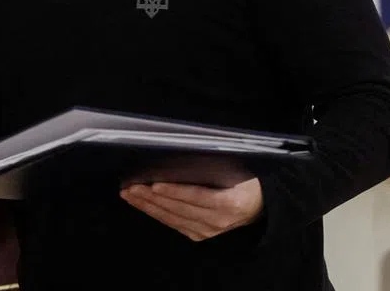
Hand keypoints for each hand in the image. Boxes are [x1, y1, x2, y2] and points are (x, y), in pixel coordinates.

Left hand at [120, 178, 263, 241]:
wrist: (260, 208)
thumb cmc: (247, 183)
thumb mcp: (238, 172)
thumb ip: (215, 166)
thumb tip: (186, 154)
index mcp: (230, 203)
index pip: (197, 197)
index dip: (175, 191)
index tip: (154, 184)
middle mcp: (218, 221)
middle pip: (180, 208)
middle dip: (152, 197)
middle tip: (132, 186)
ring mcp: (208, 231)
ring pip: (172, 218)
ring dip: (148, 206)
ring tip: (129, 194)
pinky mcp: (200, 236)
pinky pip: (174, 224)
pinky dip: (156, 213)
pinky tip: (142, 205)